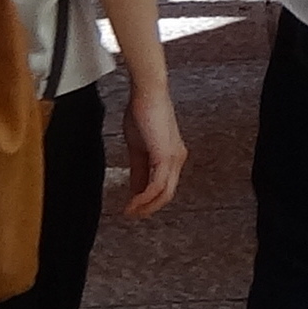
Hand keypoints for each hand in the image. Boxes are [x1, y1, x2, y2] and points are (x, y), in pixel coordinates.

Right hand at [120, 84, 186, 217]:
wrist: (147, 93)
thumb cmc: (143, 113)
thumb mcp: (138, 148)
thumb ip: (138, 170)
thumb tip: (135, 190)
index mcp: (173, 156)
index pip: (164, 186)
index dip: (148, 201)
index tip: (133, 208)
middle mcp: (177, 159)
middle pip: (167, 195)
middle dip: (149, 208)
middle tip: (132, 215)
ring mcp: (174, 158)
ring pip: (165, 194)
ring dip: (146, 207)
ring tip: (130, 212)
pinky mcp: (165, 156)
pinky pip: (157, 185)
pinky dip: (144, 198)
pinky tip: (132, 202)